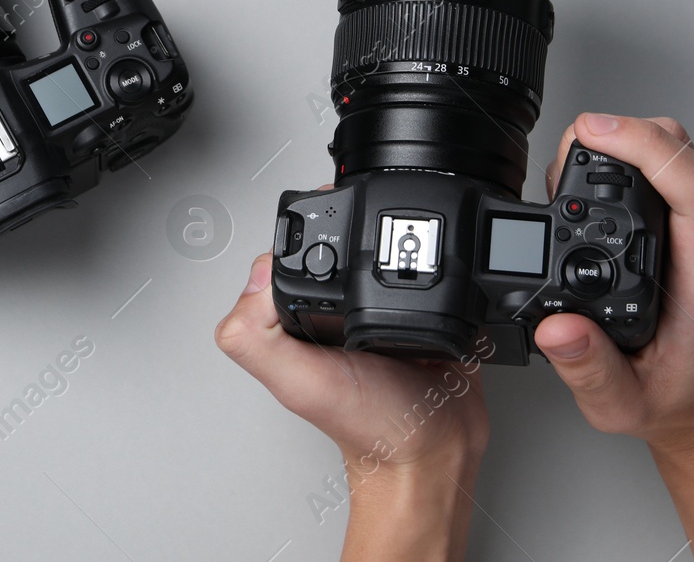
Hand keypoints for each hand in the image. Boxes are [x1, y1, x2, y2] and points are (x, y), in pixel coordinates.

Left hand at [217, 253, 489, 561]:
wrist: (434, 453)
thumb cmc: (369, 429)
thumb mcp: (299, 382)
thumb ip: (257, 336)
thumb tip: (254, 277)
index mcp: (300, 323)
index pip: (286, 261)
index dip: (300, 243)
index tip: (323, 245)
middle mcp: (339, 316)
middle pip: (338, 248)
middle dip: (357, 240)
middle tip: (371, 269)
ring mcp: (384, 314)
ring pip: (386, 254)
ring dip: (403, 254)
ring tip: (406, 275)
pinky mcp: (428, 314)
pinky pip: (433, 273)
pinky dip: (438, 272)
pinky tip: (434, 288)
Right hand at [535, 113, 693, 560]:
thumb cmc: (685, 402)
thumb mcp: (626, 407)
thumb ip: (589, 370)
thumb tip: (555, 327)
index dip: (644, 146)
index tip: (594, 133)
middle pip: (684, 151)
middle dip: (621, 134)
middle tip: (567, 156)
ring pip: (679, 152)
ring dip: (626, 144)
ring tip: (574, 168)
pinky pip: (674, 170)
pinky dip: (634, 160)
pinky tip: (600, 180)